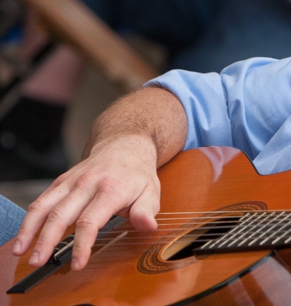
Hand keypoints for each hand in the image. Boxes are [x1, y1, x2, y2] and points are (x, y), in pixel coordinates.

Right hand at [12, 135, 160, 270]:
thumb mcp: (151, 192)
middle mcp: (87, 183)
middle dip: (46, 240)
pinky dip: (30, 217)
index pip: (90, 220)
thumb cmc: (137, 173)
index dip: (82, 244)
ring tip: (20, 250)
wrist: (125, 146)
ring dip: (29, 229)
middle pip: (60, 215)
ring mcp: (71, 181)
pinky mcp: (61, 181)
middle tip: (37, 262)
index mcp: (110, 189)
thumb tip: (147, 225)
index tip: (77, 264)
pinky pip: (42, 199)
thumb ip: (146, 211)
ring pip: (44, 205)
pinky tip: (24, 234)